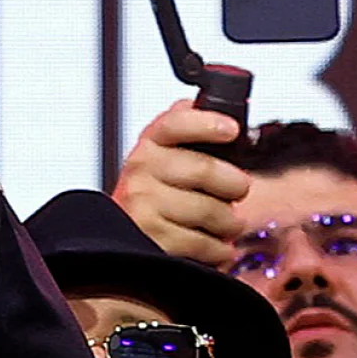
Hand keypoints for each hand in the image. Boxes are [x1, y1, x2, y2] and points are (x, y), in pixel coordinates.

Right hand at [111, 100, 251, 266]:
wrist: (118, 245)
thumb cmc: (151, 197)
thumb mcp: (162, 158)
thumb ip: (184, 132)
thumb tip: (202, 108)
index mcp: (149, 145)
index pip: (175, 124)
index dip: (206, 124)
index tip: (231, 129)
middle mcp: (141, 171)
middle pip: (204, 170)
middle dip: (234, 185)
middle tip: (239, 191)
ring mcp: (143, 205)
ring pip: (208, 210)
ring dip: (229, 222)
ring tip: (228, 224)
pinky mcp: (152, 239)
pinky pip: (202, 242)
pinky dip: (219, 249)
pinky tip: (218, 246)